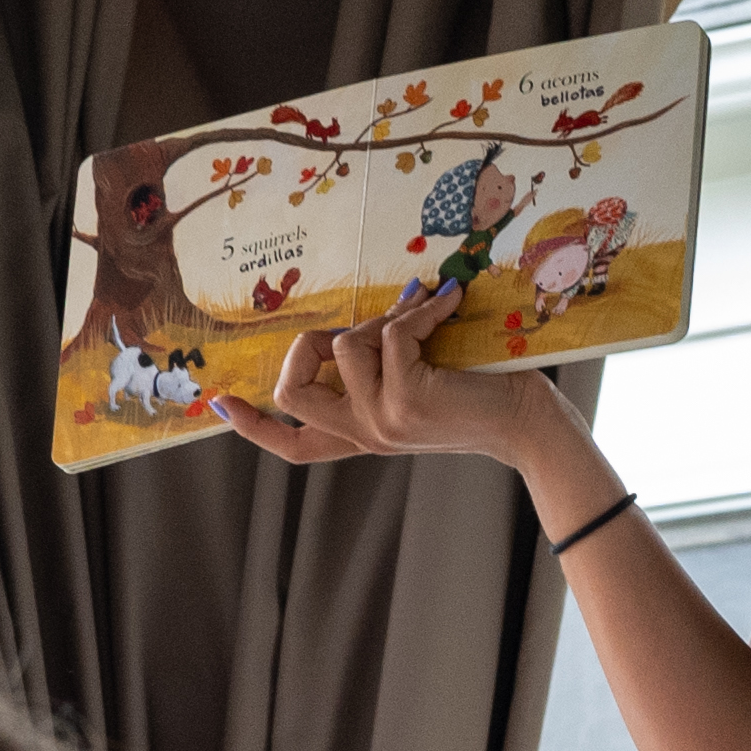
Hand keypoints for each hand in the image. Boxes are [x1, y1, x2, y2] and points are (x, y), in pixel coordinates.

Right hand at [211, 289, 577, 475]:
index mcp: (363, 437)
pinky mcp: (406, 400)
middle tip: (348, 332)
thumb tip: (363, 320)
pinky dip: (419, 310)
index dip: (253, 428)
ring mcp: (383, 421)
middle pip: (291, 396)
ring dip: (384, 316)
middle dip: (305, 346)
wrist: (530, 425)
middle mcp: (366, 435)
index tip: (221, 405)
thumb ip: (383, 366)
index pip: (294, 446)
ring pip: (343, 347)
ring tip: (424, 312)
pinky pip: (389, 334)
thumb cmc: (482, 397)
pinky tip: (448, 304)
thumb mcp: (419, 385)